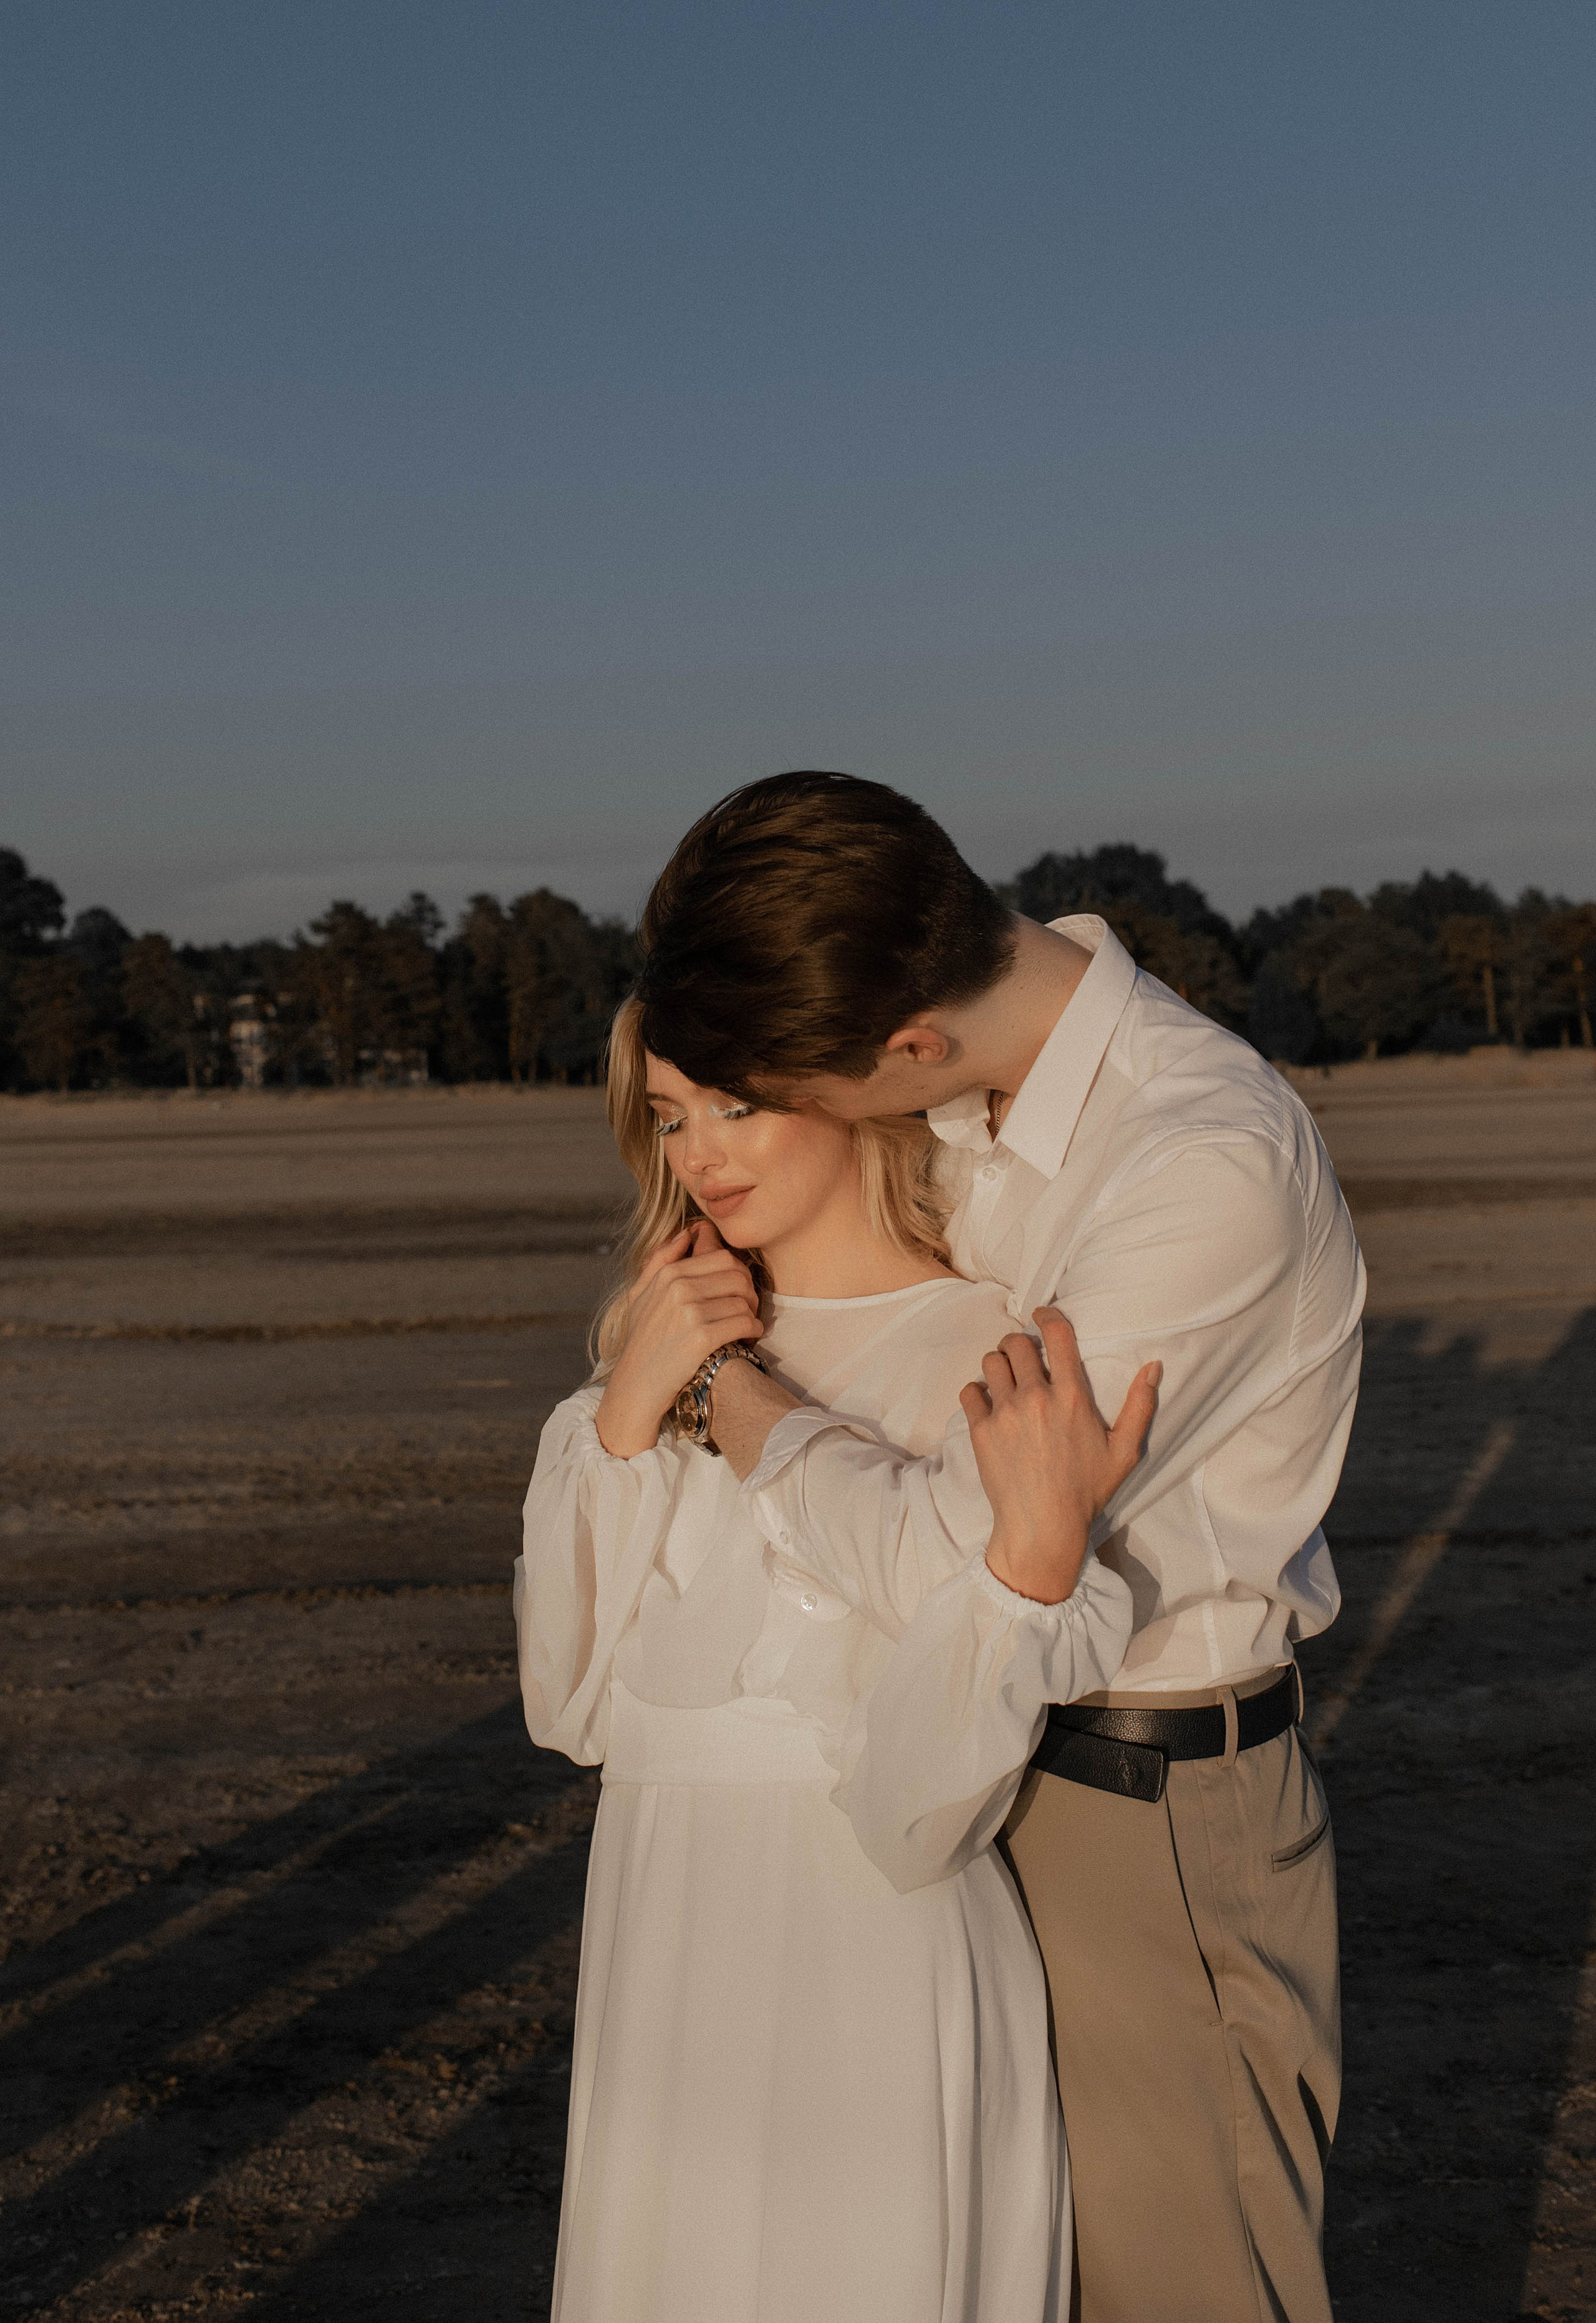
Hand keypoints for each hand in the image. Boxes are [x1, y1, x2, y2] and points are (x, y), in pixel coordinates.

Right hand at [595, 1220, 762, 1455]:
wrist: (636, 1386)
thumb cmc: (642, 1341)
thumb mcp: (640, 1295)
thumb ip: (660, 1260)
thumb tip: (686, 1233)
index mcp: (668, 1274)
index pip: (723, 1257)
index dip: (739, 1273)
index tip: (738, 1291)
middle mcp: (679, 1288)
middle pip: (738, 1275)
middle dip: (749, 1292)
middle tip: (747, 1309)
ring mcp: (690, 1312)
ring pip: (744, 1300)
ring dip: (752, 1315)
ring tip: (745, 1327)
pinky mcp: (702, 1338)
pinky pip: (745, 1322)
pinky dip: (753, 1331)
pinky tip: (748, 1339)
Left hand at [959, 1308, 1160, 1604]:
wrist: (1043, 1526)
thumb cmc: (1086, 1491)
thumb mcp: (1124, 1452)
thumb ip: (1140, 1405)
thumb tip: (1154, 1366)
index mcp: (1072, 1397)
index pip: (1056, 1334)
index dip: (1048, 1315)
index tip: (1042, 1313)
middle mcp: (1036, 1398)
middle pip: (1017, 1343)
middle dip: (1020, 1342)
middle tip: (1024, 1355)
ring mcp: (1005, 1413)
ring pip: (991, 1362)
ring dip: (999, 1364)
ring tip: (1007, 1378)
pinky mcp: (981, 1431)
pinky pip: (969, 1392)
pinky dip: (976, 1392)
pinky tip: (988, 1403)